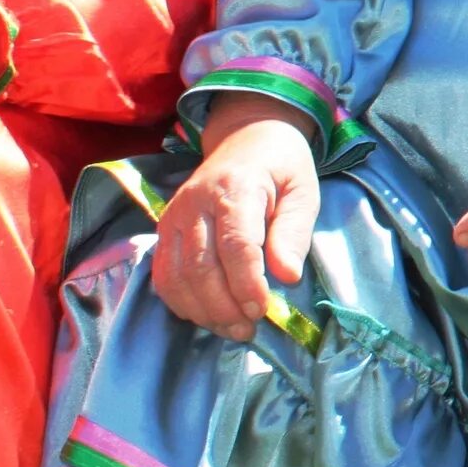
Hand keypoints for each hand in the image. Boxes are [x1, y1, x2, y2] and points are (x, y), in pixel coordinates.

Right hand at [153, 96, 320, 339]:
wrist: (247, 137)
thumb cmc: (281, 167)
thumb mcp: (304, 192)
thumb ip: (294, 232)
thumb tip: (287, 276)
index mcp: (235, 188)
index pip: (235, 244)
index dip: (247, 283)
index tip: (263, 310)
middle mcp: (194, 202)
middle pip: (201, 266)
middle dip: (224, 305)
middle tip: (249, 328)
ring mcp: (174, 217)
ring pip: (177, 275)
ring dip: (203, 310)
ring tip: (233, 329)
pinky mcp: (164, 230)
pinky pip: (163, 274)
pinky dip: (181, 301)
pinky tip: (206, 315)